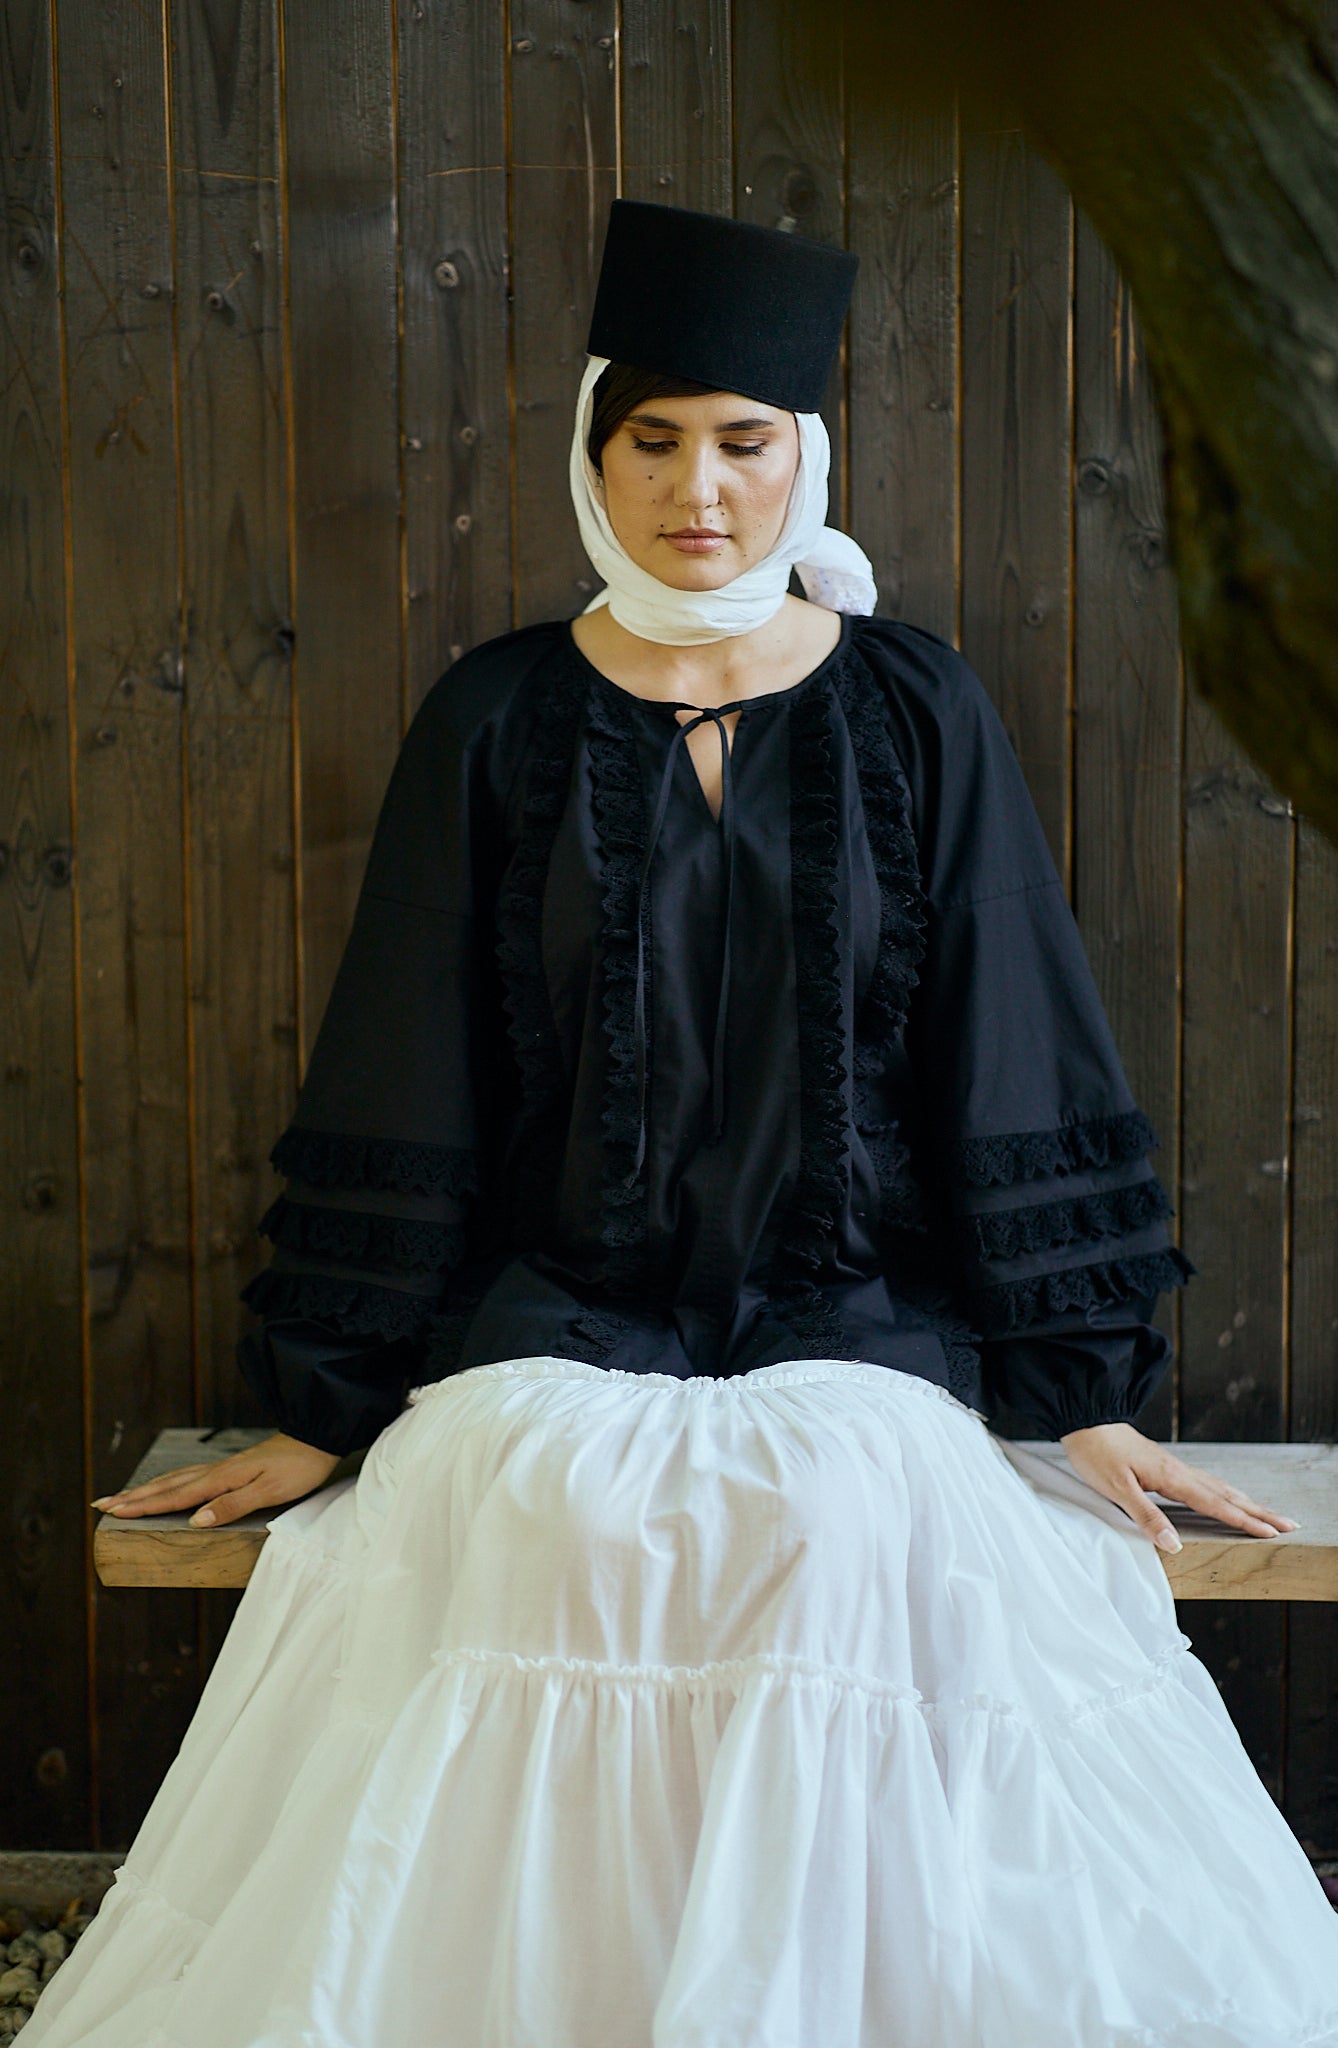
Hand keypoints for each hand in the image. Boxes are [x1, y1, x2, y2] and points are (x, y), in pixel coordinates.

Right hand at [91, 1433, 340, 1528]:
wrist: (319, 1437)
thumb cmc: (299, 1468)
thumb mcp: (269, 1491)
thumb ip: (232, 1506)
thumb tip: (195, 1521)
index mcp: (223, 1479)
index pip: (175, 1496)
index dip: (144, 1506)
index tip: (112, 1512)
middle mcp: (218, 1471)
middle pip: (167, 1486)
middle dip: (134, 1497)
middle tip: (102, 1505)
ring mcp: (224, 1468)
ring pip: (176, 1479)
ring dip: (148, 1489)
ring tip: (124, 1497)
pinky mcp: (234, 1468)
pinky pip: (191, 1477)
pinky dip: (170, 1483)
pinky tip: (168, 1485)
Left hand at [1058, 1421, 1298, 1553]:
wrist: (1085, 1418)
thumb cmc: (1096, 1453)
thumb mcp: (1116, 1488)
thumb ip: (1146, 1516)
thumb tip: (1174, 1544)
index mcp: (1171, 1477)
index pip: (1216, 1504)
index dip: (1244, 1521)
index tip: (1273, 1532)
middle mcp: (1178, 1470)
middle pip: (1227, 1494)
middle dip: (1259, 1511)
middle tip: (1290, 1524)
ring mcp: (1173, 1466)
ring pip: (1218, 1487)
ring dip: (1245, 1502)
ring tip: (1267, 1514)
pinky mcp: (1163, 1465)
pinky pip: (1203, 1482)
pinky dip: (1223, 1493)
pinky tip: (1224, 1497)